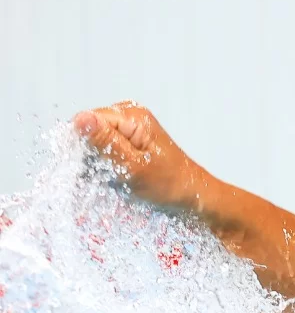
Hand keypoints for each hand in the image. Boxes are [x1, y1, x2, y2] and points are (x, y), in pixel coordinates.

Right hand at [73, 103, 207, 213]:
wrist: (195, 196)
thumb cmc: (170, 185)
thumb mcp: (133, 167)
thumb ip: (105, 143)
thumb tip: (80, 118)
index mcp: (132, 116)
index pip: (86, 120)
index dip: (84, 144)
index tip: (96, 165)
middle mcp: (129, 117)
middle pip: (90, 131)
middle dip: (92, 154)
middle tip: (110, 174)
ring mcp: (130, 129)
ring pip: (96, 143)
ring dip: (100, 162)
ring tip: (117, 177)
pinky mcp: (131, 142)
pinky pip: (107, 150)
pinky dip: (108, 164)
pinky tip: (119, 176)